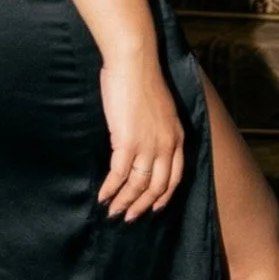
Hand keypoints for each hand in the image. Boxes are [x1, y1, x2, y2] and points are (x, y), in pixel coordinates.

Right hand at [98, 48, 184, 220]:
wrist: (134, 62)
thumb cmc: (142, 79)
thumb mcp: (160, 108)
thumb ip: (156, 129)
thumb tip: (143, 144)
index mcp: (176, 136)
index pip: (174, 176)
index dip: (163, 196)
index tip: (154, 207)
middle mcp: (166, 145)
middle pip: (157, 187)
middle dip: (142, 206)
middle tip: (128, 217)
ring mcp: (148, 145)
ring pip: (138, 185)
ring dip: (124, 202)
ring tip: (113, 212)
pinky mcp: (127, 142)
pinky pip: (118, 175)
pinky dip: (110, 190)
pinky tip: (102, 197)